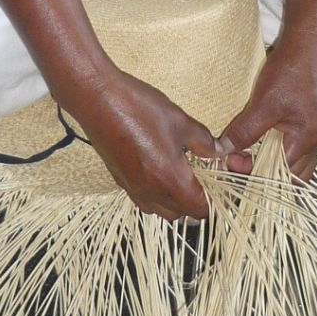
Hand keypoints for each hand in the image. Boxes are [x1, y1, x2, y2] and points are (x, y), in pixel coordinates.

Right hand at [70, 69, 220, 220]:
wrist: (98, 101)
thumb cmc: (139, 109)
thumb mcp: (181, 122)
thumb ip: (204, 142)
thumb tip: (218, 152)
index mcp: (170, 181)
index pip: (200, 210)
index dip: (213, 200)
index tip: (218, 184)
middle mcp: (151, 192)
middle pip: (181, 214)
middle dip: (195, 201)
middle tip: (201, 176)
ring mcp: (133, 189)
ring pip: (161, 211)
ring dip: (175, 201)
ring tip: (180, 174)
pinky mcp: (120, 181)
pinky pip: (144, 200)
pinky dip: (156, 195)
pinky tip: (159, 170)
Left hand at [218, 42, 316, 183]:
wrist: (307, 45)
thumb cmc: (290, 71)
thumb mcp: (263, 103)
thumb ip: (244, 131)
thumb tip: (223, 151)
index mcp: (308, 140)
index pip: (280, 174)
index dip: (253, 172)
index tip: (230, 160)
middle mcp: (316, 142)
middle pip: (292, 177)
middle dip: (263, 174)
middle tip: (237, 160)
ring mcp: (316, 134)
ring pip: (295, 165)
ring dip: (272, 164)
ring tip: (247, 153)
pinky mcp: (311, 124)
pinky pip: (296, 150)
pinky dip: (279, 152)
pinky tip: (261, 143)